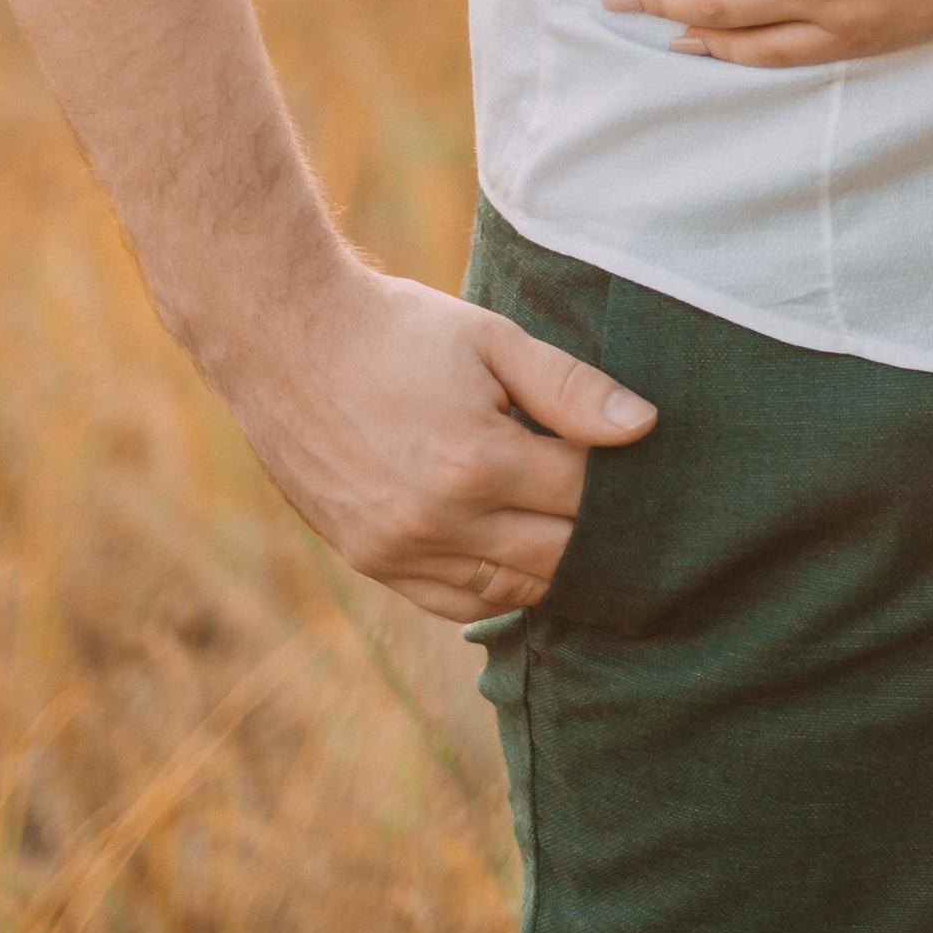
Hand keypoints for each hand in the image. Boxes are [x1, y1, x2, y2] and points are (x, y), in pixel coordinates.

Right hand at [212, 256, 655, 626]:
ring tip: (569, 525)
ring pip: (510, 588)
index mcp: (479, 462)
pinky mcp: (369, 561)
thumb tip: (645, 427)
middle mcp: (440, 521)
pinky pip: (453, 602)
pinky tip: (516, 555)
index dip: (617, 476)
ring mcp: (399, 551)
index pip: (583, 495)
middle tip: (616, 500)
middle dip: (594, 527)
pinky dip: (493, 588)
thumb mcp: (493, 338)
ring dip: (549, 564)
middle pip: (556, 554)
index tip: (632, 458)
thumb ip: (571, 388)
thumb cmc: (398, 330)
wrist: (287, 339)